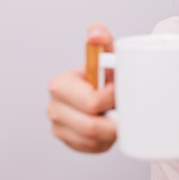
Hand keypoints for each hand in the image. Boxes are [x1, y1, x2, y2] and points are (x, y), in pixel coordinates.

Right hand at [46, 23, 116, 152]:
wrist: (104, 91)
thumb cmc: (105, 72)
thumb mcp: (106, 55)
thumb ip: (103, 41)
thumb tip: (96, 31)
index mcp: (60, 85)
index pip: (91, 102)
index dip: (112, 100)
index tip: (119, 92)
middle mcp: (54, 107)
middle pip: (91, 126)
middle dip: (114, 120)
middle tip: (124, 109)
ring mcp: (58, 127)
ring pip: (93, 140)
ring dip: (111, 132)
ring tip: (117, 116)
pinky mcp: (68, 142)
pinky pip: (92, 148)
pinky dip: (106, 141)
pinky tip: (109, 126)